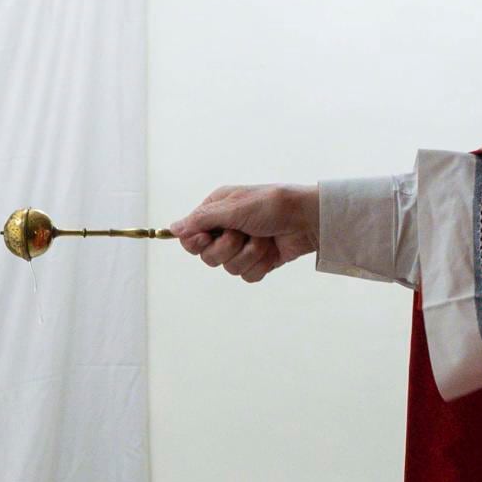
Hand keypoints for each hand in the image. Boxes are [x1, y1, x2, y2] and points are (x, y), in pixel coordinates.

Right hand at [171, 185, 317, 282]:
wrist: (309, 220)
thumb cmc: (273, 205)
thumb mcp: (234, 207)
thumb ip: (202, 219)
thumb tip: (173, 228)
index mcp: (217, 211)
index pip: (190, 236)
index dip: (196, 242)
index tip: (206, 239)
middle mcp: (226, 229)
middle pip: (207, 257)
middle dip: (227, 249)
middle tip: (241, 235)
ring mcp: (242, 247)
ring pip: (228, 268)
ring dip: (248, 254)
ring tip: (263, 239)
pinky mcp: (257, 261)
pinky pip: (247, 276)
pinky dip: (260, 264)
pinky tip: (271, 251)